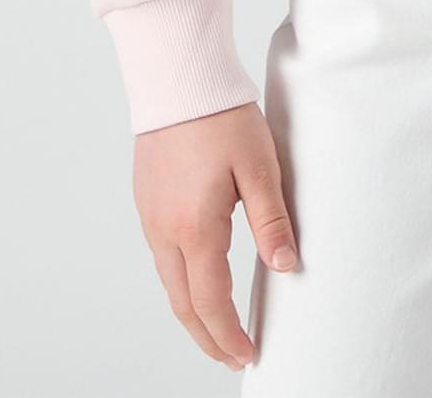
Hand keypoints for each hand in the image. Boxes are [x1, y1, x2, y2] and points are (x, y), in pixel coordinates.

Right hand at [133, 101, 298, 369]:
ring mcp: (150, 216)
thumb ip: (271, 221)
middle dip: (208, 337)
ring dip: (192, 312)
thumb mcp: (259, 167)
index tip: (248, 353)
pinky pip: (161, 256)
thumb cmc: (221, 116)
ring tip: (218, 326)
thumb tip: (285, 266)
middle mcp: (164, 230)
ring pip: (168, 282)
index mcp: (195, 228)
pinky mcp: (146, 200)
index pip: (211, 302)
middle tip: (233, 356)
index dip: (230, 335)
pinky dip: (180, 282)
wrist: (178, 76)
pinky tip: (197, 279)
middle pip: (183, 304)